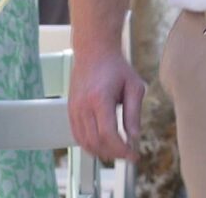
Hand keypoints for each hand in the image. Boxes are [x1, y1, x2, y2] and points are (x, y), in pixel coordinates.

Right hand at [68, 46, 145, 164]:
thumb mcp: (134, 86)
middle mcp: (83, 106)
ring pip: (85, 142)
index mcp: (100, 99)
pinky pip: (77, 135)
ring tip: (117, 150)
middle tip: (127, 154)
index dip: (121, 149)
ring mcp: (74, 109)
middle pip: (96, 141)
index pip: (108, 134)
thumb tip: (134, 137)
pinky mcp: (70, 110)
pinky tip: (103, 145)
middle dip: (113, 153)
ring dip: (101, 152)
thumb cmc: (116, 67)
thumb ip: (133, 113)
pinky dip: (89, 145)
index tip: (133, 154)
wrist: (94, 51)